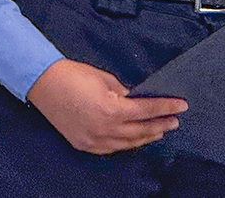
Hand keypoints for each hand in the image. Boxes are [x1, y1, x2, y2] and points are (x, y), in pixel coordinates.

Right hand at [26, 58, 187, 153]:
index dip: (166, 107)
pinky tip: (135, 140)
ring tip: (160, 131)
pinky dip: (126, 144)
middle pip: (140, 130)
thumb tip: (137, 99)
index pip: (147, 110)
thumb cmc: (73, 75)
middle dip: (160, 124)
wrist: (44, 83)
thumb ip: (124, 92)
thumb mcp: (106, 79)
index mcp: (111, 110)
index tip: (181, 106)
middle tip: (175, 120)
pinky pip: (111, 148)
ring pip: (127, 143)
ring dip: (146, 137)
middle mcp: (104, 129)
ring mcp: (93, 140)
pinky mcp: (84, 144)